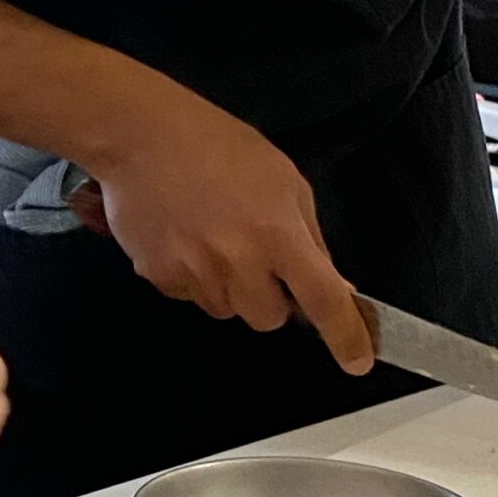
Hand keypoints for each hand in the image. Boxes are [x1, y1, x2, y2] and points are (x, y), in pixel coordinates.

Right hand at [81, 85, 374, 372]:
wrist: (140, 136)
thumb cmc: (214, 145)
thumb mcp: (283, 179)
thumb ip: (310, 235)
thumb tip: (332, 281)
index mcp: (278, 232)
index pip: (323, 299)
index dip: (345, 336)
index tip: (357, 360)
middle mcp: (238, 259)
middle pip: (269, 319)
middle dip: (271, 298)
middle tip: (257, 258)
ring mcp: (195, 272)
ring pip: (227, 309)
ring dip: (231, 288)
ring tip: (214, 237)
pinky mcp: (159, 276)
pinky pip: (189, 296)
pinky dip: (193, 277)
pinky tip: (185, 237)